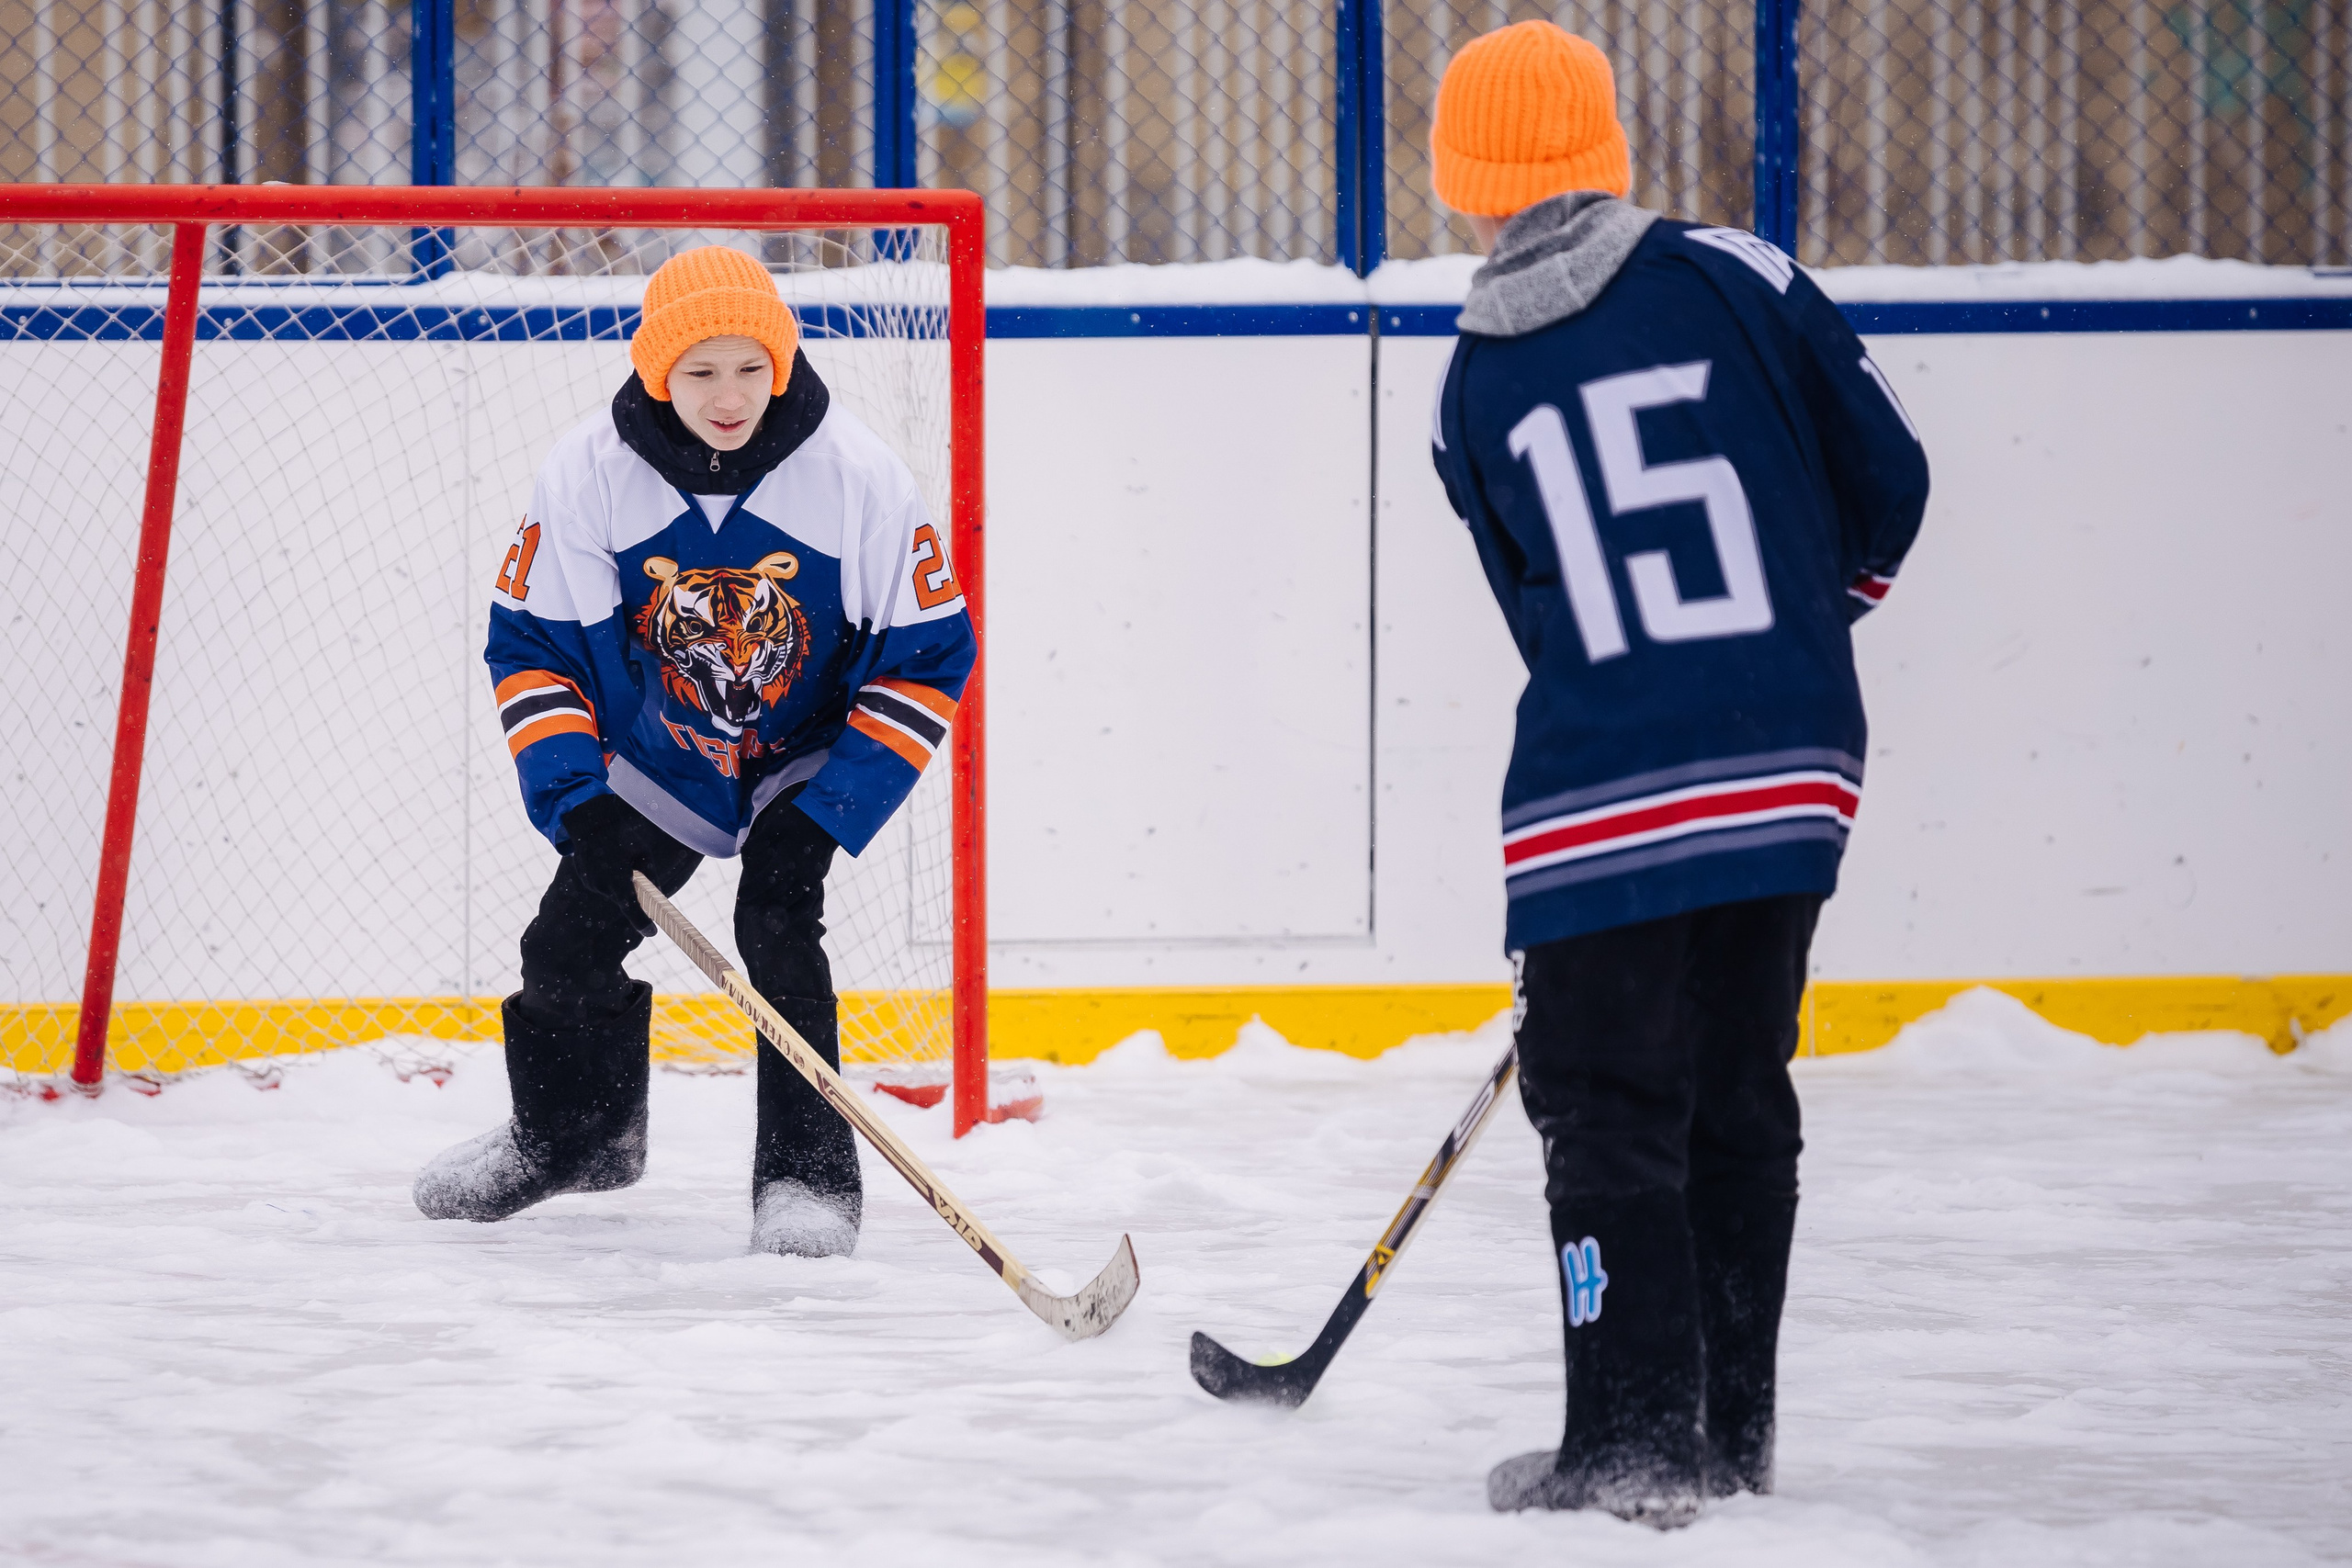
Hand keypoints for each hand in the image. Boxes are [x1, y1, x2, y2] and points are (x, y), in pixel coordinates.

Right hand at [563, 793, 670, 931]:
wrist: (593, 823)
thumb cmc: (623, 836)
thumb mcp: (644, 855)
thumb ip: (651, 877)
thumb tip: (658, 896)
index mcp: (618, 879)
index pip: (631, 910)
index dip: (643, 924)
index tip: (652, 932)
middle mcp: (602, 885)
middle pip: (623, 900)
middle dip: (631, 892)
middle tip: (633, 872)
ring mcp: (590, 883)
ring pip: (613, 893)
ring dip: (619, 884)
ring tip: (618, 860)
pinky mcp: (585, 880)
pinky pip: (602, 886)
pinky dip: (608, 879)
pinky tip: (607, 861)